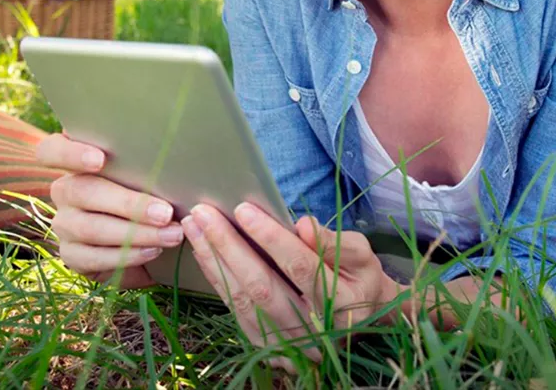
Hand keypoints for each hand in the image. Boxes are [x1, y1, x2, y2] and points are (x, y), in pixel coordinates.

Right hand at [36, 133, 183, 287]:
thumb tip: (178, 157)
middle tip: (165, 213)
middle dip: (128, 204)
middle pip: (82, 192)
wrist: (140, 236)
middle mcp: (64, 190)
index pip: (50, 151)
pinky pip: (93, 256)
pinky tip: (153, 251)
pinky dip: (127, 255)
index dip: (70, 153)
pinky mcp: (71, 254)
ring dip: (135, 233)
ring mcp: (63, 223)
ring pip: (90, 227)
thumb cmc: (146, 189)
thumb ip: (145, 163)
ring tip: (170, 235)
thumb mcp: (144, 173)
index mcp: (73, 160)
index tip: (99, 160)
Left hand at [181, 203, 401, 364]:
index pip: (300, 267)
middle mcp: (313, 330)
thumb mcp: (361, 254)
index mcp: (343, 303)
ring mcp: (288, 344)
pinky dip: (216, 279)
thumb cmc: (360, 278)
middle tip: (204, 213)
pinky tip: (202, 252)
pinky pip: (235, 311)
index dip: (271, 238)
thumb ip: (333, 241)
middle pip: (262, 286)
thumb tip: (302, 225)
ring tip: (194, 227)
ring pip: (242, 301)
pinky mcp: (267, 345)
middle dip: (228, 246)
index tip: (244, 209)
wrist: (361, 320)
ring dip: (213, 261)